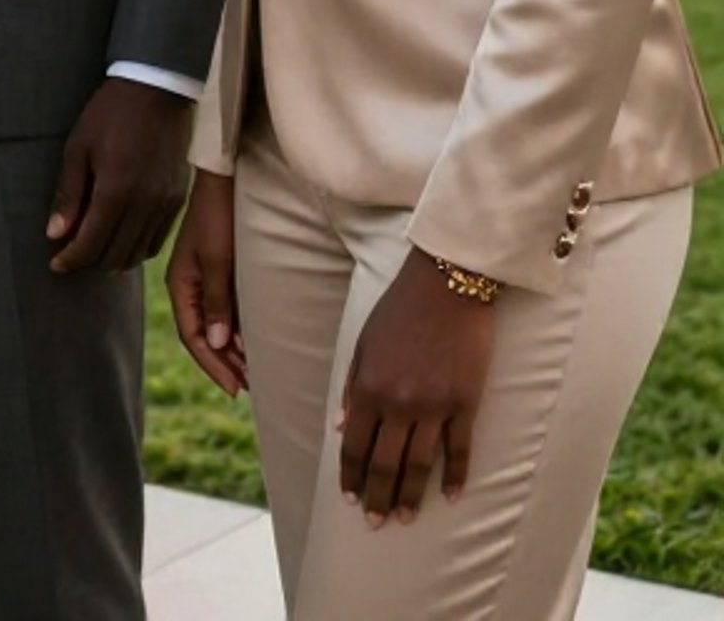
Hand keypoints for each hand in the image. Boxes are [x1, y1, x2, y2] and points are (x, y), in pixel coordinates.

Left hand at [47, 75, 194, 275]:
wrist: (156, 89)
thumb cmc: (109, 114)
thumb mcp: (77, 148)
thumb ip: (68, 195)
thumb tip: (54, 235)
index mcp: (115, 191)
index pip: (91, 245)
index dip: (70, 260)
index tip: (55, 263)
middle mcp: (144, 205)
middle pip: (115, 256)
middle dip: (89, 263)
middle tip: (71, 257)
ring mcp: (165, 204)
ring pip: (138, 254)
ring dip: (113, 260)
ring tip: (94, 251)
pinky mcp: (178, 200)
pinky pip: (157, 240)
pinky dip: (137, 249)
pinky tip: (122, 241)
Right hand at [166, 168, 247, 396]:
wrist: (223, 178)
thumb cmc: (218, 216)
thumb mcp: (217, 260)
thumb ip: (216, 301)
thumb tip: (216, 342)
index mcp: (180, 285)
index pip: (192, 336)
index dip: (213, 364)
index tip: (235, 388)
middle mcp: (188, 286)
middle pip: (202, 335)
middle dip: (224, 363)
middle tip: (249, 387)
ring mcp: (203, 279)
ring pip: (214, 325)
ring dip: (231, 350)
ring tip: (253, 372)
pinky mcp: (218, 272)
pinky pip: (224, 310)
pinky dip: (236, 330)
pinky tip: (252, 343)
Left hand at [338, 246, 495, 522]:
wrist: (446, 284)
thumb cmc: (400, 309)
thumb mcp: (364, 342)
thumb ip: (352, 387)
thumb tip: (341, 428)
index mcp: (369, 387)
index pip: (356, 445)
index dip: (351, 475)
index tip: (349, 498)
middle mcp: (399, 403)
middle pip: (386, 464)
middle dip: (378, 497)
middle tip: (375, 523)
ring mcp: (434, 406)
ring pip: (419, 465)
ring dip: (411, 496)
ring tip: (406, 519)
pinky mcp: (466, 403)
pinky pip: (460, 450)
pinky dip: (456, 476)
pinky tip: (453, 496)